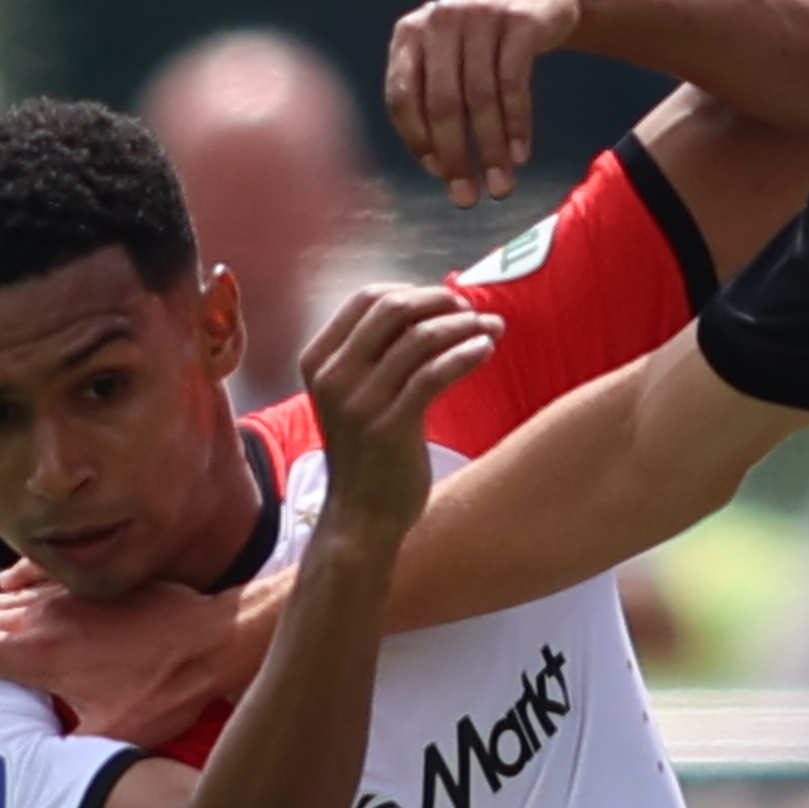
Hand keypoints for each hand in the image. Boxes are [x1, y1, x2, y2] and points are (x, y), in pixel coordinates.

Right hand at [0, 569, 265, 747]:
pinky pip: (44, 578)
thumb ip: (70, 750)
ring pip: (10, 599)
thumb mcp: (115, 735)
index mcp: (41, 657)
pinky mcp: (96, 587)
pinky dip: (18, 580)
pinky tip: (6, 580)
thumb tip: (44, 764)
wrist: (212, 639)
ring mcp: (72, 598)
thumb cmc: (166, 690)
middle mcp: (48, 621)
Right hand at [299, 283, 496, 529]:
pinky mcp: (390, 425)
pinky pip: (435, 373)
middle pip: (392, 308)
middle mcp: (333, 375)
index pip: (366, 298)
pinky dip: (466, 354)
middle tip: (470, 309)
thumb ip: (376, 355)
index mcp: (319, 360)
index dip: (411, 290)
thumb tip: (427, 309)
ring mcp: (360, 401)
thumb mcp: (354, 397)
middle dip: (439, 301)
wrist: (361, 517)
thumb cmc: (366, 454)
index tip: (444, 300)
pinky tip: (485, 351)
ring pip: (420, 338)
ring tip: (490, 328)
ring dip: (463, 326)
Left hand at [384, 0, 591, 201]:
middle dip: (456, 157)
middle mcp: (440, 20)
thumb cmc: (487, 39)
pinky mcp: (518, 22)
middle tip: (468, 197)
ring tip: (502, 185)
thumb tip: (440, 168)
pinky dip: (517, 124)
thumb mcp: (451, 55)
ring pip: (480, 98)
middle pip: (441, 103)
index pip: (402, 97)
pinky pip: (514, 83)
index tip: (440, 176)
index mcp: (411, 33)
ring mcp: (479, 17)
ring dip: (492, 149)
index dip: (418, 141)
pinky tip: (521, 154)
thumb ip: (434, 97)